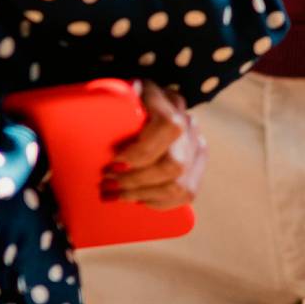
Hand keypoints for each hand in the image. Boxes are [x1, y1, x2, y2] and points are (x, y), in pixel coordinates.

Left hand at [101, 80, 204, 209]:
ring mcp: (195, 145)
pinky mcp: (196, 167)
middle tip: (110, 182)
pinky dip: (158, 202)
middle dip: (137, 180)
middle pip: (175, 163)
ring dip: (144, 194)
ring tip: (118, 194)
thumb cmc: (114, 110)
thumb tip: (108, 102)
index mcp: (167, 100)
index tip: (114, 160)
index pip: (169, 126)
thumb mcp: (111, 102)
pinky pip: (185, 194)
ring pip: (179, 183)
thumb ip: (109, 101)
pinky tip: (138, 199)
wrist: (130, 115)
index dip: (143, 151)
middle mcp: (188, 122)